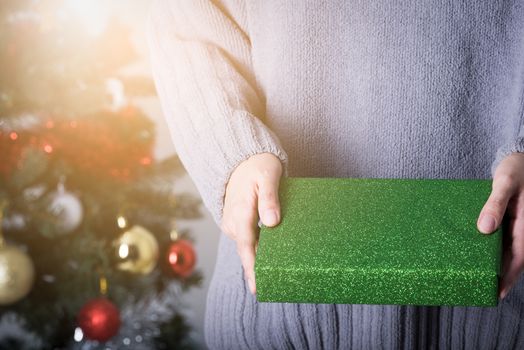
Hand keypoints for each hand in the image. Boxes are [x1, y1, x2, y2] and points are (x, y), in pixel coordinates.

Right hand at [220, 152, 282, 294]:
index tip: (256, 286)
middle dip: (257, 269)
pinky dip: (258, 248)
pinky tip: (271, 255)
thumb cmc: (257, 166)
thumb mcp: (268, 176)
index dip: (251, 267)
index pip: (246, 246)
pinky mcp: (236, 223)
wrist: (241, 159)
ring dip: (259, 258)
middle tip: (273, 285)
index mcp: (240, 212)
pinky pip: (248, 239)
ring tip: (275, 274)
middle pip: (247, 250)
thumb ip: (269, 198)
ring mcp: (233, 223)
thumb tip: (272, 222)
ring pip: (247, 246)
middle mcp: (233, 221)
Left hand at [477, 152, 523, 299]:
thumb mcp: (504, 183)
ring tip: (477, 277)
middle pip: (513, 258)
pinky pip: (501, 239)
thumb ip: (494, 204)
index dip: (509, 276)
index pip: (519, 257)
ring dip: (495, 264)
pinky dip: (492, 248)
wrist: (519, 158)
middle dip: (500, 276)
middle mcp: (523, 228)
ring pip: (507, 250)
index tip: (498, 293)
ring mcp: (517, 225)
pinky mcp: (509, 220)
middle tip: (482, 290)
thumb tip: (485, 228)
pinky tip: (477, 254)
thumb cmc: (515, 169)